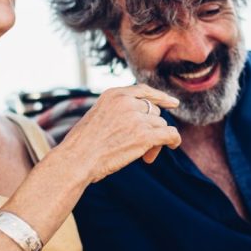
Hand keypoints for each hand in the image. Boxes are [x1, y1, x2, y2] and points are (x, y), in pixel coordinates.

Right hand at [56, 84, 181, 182]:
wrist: (76, 159)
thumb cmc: (83, 145)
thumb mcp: (97, 116)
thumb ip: (118, 112)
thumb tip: (146, 121)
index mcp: (114, 94)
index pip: (143, 91)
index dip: (160, 97)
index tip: (173, 103)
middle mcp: (126, 102)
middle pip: (154, 112)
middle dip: (151, 128)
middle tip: (143, 147)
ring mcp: (136, 118)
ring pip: (161, 125)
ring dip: (156, 140)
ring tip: (144, 156)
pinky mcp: (144, 136)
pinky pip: (170, 134)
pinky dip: (174, 140)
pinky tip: (172, 146)